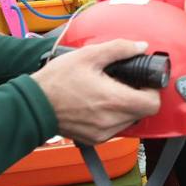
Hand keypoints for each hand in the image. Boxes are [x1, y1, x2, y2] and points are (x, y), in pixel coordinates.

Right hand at [31, 39, 160, 143]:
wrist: (33, 104)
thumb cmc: (57, 80)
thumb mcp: (88, 56)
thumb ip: (119, 49)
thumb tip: (141, 46)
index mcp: (114, 100)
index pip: (152, 104)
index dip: (152, 91)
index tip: (143, 82)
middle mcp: (111, 121)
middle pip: (143, 113)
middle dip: (139, 97)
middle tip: (125, 84)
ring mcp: (103, 133)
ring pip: (130, 122)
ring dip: (126, 108)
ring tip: (109, 93)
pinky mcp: (94, 139)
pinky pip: (115, 129)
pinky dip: (114, 117)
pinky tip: (99, 104)